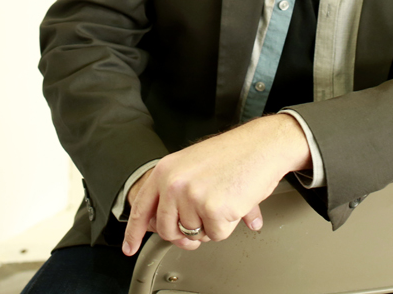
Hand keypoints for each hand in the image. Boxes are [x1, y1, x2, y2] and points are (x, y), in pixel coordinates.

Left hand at [122, 113, 311, 255]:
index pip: (142, 207)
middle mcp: (173, 182)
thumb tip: (174, 223)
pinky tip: (234, 202)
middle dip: (183, 234)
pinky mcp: (212, 209)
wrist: (263, 145)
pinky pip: (216, 235)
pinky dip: (228, 225)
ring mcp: (191, 196)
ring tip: (224, 198)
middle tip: (202, 223)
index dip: (134, 232)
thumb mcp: (195, 165)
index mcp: (166, 169)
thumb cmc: (236, 153)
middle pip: (166, 229)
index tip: (129, 247)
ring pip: (194, 235)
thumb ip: (178, 192)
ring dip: (211, 225)